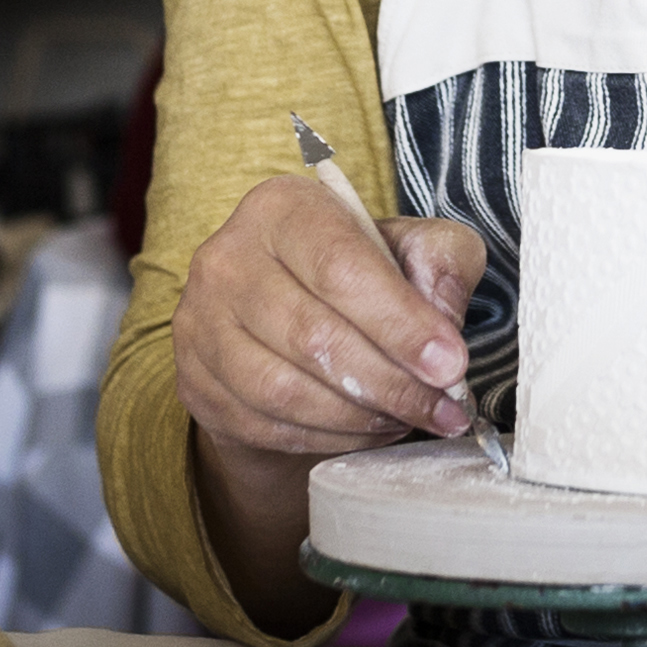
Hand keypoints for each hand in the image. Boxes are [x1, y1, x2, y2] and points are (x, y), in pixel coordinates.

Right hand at [178, 176, 486, 629]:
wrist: (285, 325)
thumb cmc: (356, 276)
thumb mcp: (413, 248)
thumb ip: (441, 263)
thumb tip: (441, 320)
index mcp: (281, 209)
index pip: (340, 267)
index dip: (400, 323)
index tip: (451, 365)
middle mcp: (227, 259)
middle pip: (312, 335)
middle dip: (391, 383)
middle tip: (443, 409)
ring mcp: (200, 324)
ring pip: (285, 391)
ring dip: (360, 416)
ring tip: (409, 418)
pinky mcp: (195, 382)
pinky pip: (266, 426)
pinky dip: (329, 438)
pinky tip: (369, 430)